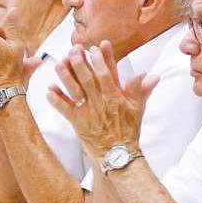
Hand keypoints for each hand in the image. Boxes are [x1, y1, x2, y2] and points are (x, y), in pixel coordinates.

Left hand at [47, 40, 158, 158]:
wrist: (118, 155)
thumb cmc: (128, 131)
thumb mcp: (138, 109)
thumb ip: (142, 90)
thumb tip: (152, 76)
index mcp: (115, 97)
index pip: (108, 74)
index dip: (101, 59)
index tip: (96, 47)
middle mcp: (100, 102)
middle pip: (88, 78)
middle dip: (80, 62)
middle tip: (74, 49)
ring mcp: (88, 112)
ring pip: (74, 90)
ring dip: (65, 76)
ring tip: (59, 63)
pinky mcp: (77, 122)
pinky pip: (64, 109)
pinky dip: (56, 99)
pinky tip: (49, 89)